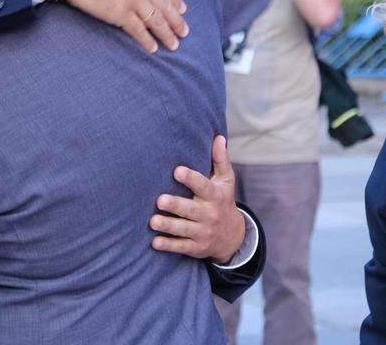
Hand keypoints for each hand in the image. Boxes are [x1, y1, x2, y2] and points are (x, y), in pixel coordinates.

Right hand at [63, 0, 188, 52]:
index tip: (182, 9)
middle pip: (164, 6)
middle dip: (176, 20)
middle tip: (184, 32)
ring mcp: (132, 1)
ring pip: (156, 20)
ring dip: (166, 34)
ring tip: (174, 45)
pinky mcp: (121, 14)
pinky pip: (138, 30)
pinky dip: (147, 40)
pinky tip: (153, 48)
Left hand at [149, 135, 244, 263]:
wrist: (232, 236)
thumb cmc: (222, 200)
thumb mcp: (226, 180)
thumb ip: (220, 159)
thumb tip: (218, 137)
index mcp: (214, 195)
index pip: (202, 186)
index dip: (190, 178)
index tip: (177, 170)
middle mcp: (209, 214)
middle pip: (191, 209)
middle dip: (176, 205)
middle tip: (160, 200)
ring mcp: (202, 232)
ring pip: (184, 229)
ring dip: (168, 225)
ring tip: (153, 221)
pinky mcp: (196, 247)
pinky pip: (181, 246)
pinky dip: (168, 245)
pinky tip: (154, 243)